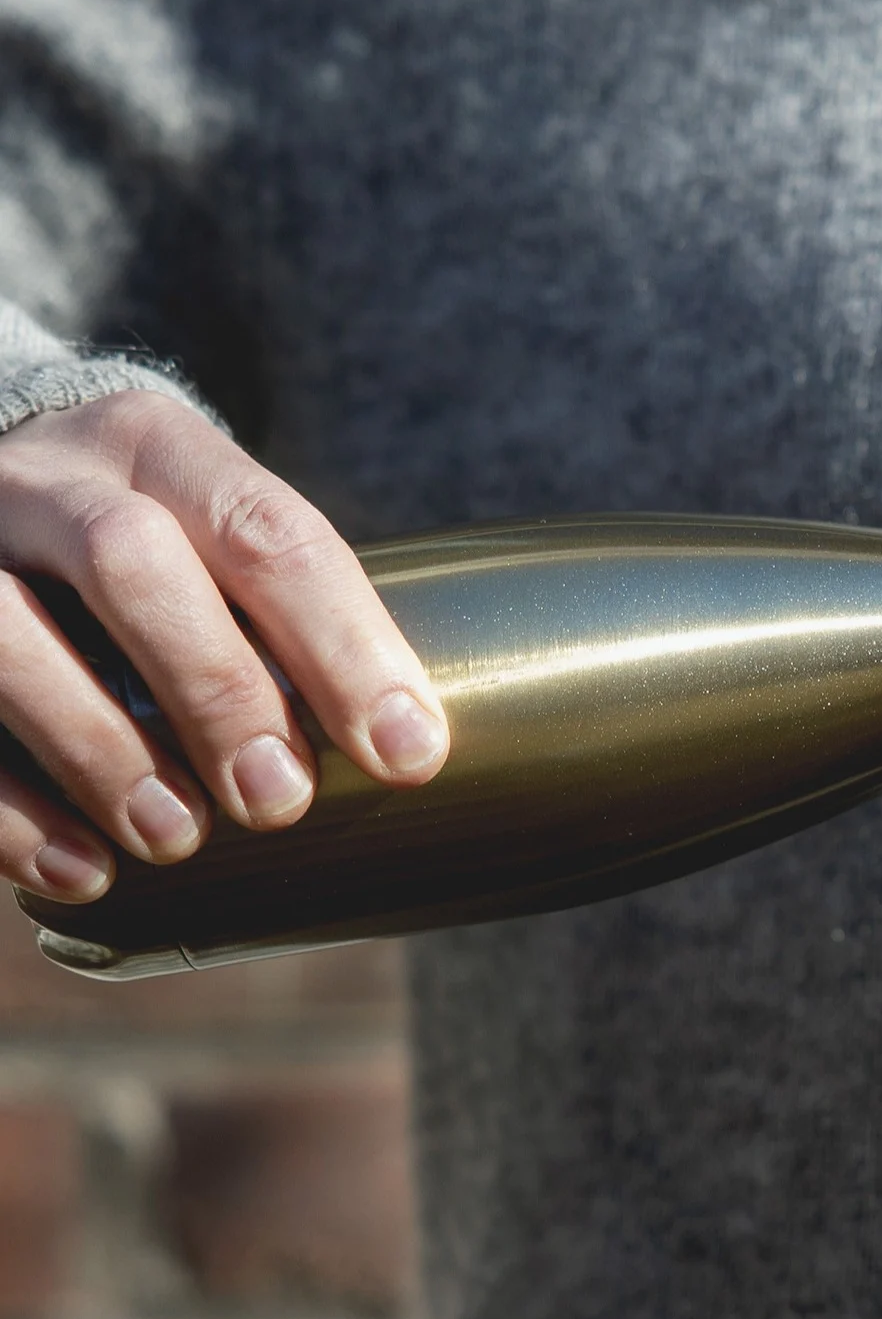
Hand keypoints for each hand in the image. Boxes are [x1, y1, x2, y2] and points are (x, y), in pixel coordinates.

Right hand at [0, 391, 448, 902]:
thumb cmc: (136, 542)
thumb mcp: (201, 527)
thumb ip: (272, 608)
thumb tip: (399, 756)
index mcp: (159, 445)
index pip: (267, 531)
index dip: (344, 645)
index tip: (405, 751)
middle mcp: (51, 476)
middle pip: (130, 564)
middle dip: (215, 688)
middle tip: (279, 802)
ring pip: (9, 632)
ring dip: (100, 746)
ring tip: (176, 838)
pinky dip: (11, 806)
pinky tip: (82, 873)